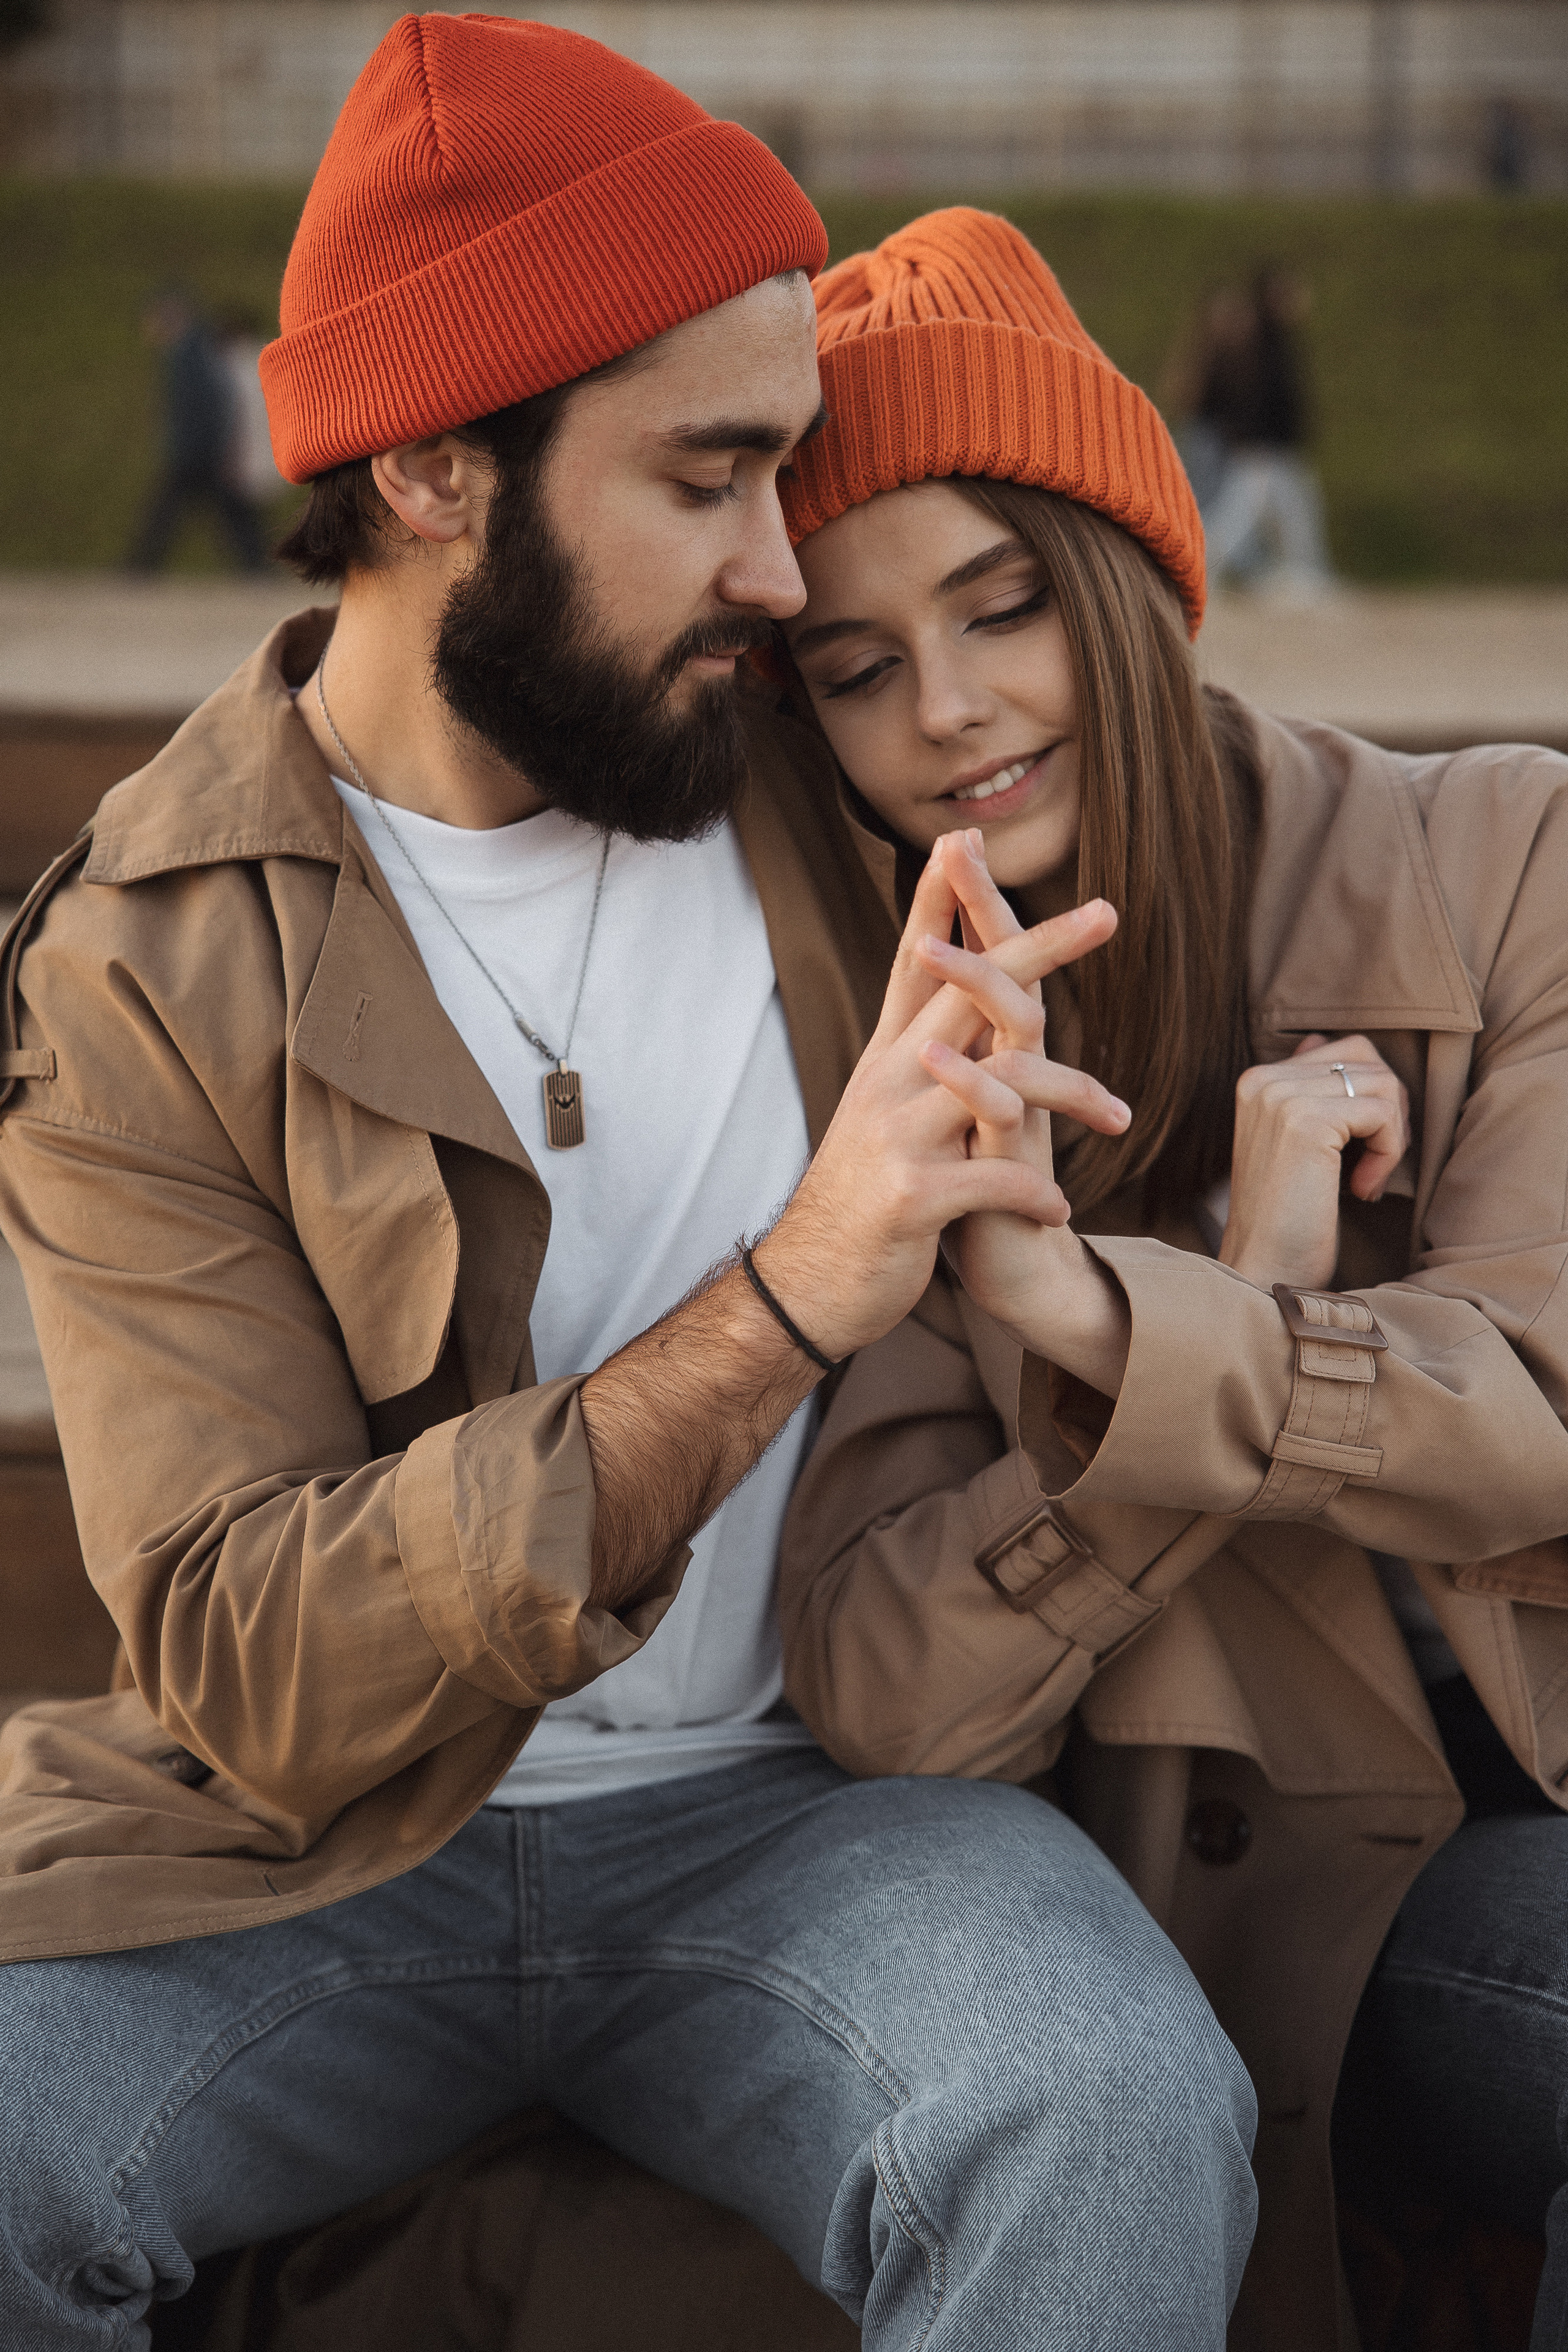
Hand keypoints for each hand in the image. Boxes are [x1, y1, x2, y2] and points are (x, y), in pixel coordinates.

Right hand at [758, 831, 1125, 1362]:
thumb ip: (924, 1067)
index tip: (967, 839)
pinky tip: (1058, 1211)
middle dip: (1037, 946)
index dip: (941, 900)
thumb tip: (958, 1020)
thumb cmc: (866, 1202)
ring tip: (1119, 1117)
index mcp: (889, 1062)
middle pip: (967, 992)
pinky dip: (1034, 1192)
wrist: (810, 1287)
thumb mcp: (888, 1121)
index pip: (916, 963)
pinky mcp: (911, 1197)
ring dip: (1071, 1093)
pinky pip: (992, 1178)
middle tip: (1105, 911)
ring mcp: (898, 1137)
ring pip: (999, 1083)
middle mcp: (890, 1083)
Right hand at [1220, 1033, 1410, 1290]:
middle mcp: (1263, 1080)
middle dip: (1387, 1111)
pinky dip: (1387, 1154)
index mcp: (1257, 1080)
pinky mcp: (1306, 1121)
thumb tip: (1322, 1039)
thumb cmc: (1289, 1220)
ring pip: (1382, 1082)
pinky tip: (1362, 1189)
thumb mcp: (1296, 1144)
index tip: (1353, 1154)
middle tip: (1372, 1163)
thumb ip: (1308, 1089)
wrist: (1265, 1271)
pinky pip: (1383, 1112)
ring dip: (1390, 1137)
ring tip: (1363, 1180)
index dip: (1370, 1101)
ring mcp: (1281, 1097)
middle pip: (1367, 1058)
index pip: (1345, 1050)